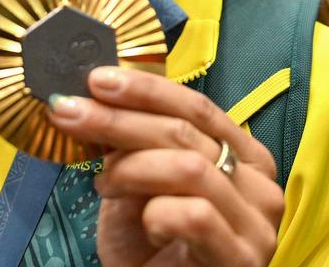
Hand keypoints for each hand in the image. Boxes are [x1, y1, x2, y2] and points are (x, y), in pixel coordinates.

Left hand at [47, 67, 284, 266]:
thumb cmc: (151, 245)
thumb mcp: (139, 182)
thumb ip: (133, 142)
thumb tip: (93, 95)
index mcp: (243, 156)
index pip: (197, 106)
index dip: (146, 89)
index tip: (96, 79)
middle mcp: (259, 186)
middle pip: (186, 132)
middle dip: (119, 119)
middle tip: (69, 112)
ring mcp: (256, 226)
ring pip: (189, 168)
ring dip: (130, 168)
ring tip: (103, 184)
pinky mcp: (242, 260)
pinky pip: (194, 215)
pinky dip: (157, 213)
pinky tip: (145, 224)